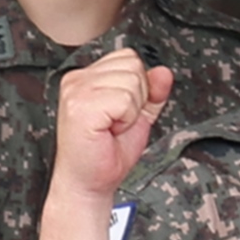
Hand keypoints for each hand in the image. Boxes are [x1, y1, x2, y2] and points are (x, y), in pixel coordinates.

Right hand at [49, 48, 174, 209]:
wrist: (89, 182)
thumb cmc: (106, 152)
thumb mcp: (138, 116)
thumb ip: (152, 92)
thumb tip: (163, 72)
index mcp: (86, 76)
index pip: (128, 57)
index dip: (138, 88)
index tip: (120, 113)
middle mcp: (77, 79)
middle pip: (133, 65)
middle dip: (136, 98)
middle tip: (116, 122)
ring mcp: (76, 91)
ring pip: (132, 81)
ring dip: (130, 110)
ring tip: (112, 127)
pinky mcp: (81, 106)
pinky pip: (125, 99)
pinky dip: (126, 119)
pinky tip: (109, 130)